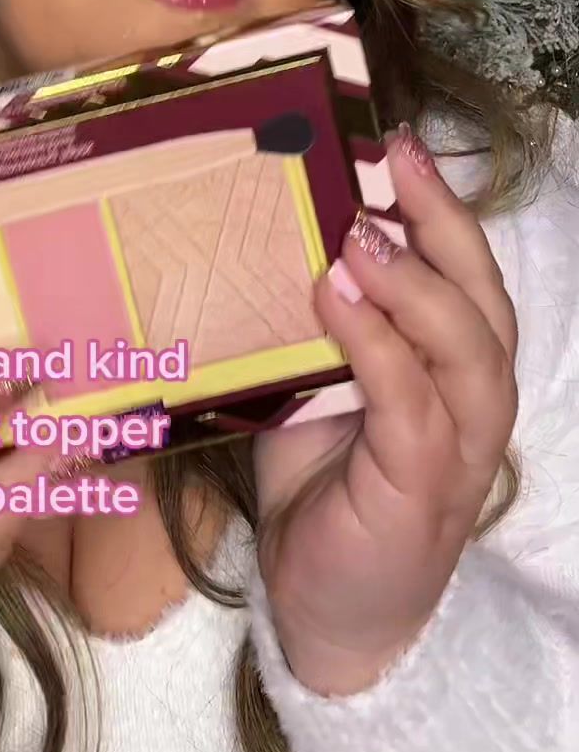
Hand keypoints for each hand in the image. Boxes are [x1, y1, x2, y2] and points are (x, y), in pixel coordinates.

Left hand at [252, 127, 517, 696]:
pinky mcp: (422, 489)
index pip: (467, 273)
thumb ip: (315, 324)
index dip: (441, 206)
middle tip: (394, 160)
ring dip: (415, 284)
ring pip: (466, 349)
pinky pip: (411, 407)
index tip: (398, 142)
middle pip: (484, 297)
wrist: (327, 610)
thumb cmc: (323, 487)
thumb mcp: (318, 386)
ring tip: (363, 235)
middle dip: (444, 221)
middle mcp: (473, 401)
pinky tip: (337, 301)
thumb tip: (267, 236)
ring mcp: (457, 448)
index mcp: (454, 367)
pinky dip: (378, 348)